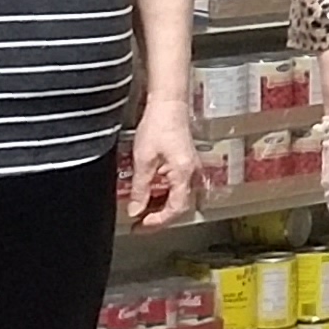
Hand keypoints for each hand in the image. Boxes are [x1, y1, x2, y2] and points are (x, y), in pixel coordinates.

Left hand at [124, 96, 199, 229]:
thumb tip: (135, 210)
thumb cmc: (159, 124)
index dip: (158, 221)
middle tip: (139, 224)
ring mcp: (191, 168)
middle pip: (179, 206)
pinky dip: (164, 195)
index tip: (141, 225)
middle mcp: (192, 173)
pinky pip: (178, 186)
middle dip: (159, 217)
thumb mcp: (143, 159)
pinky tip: (151, 195)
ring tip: (142, 211)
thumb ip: (140, 188)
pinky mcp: (186, 163)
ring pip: (178, 197)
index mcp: (184, 173)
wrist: (169, 103)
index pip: (175, 208)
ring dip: (161, 206)